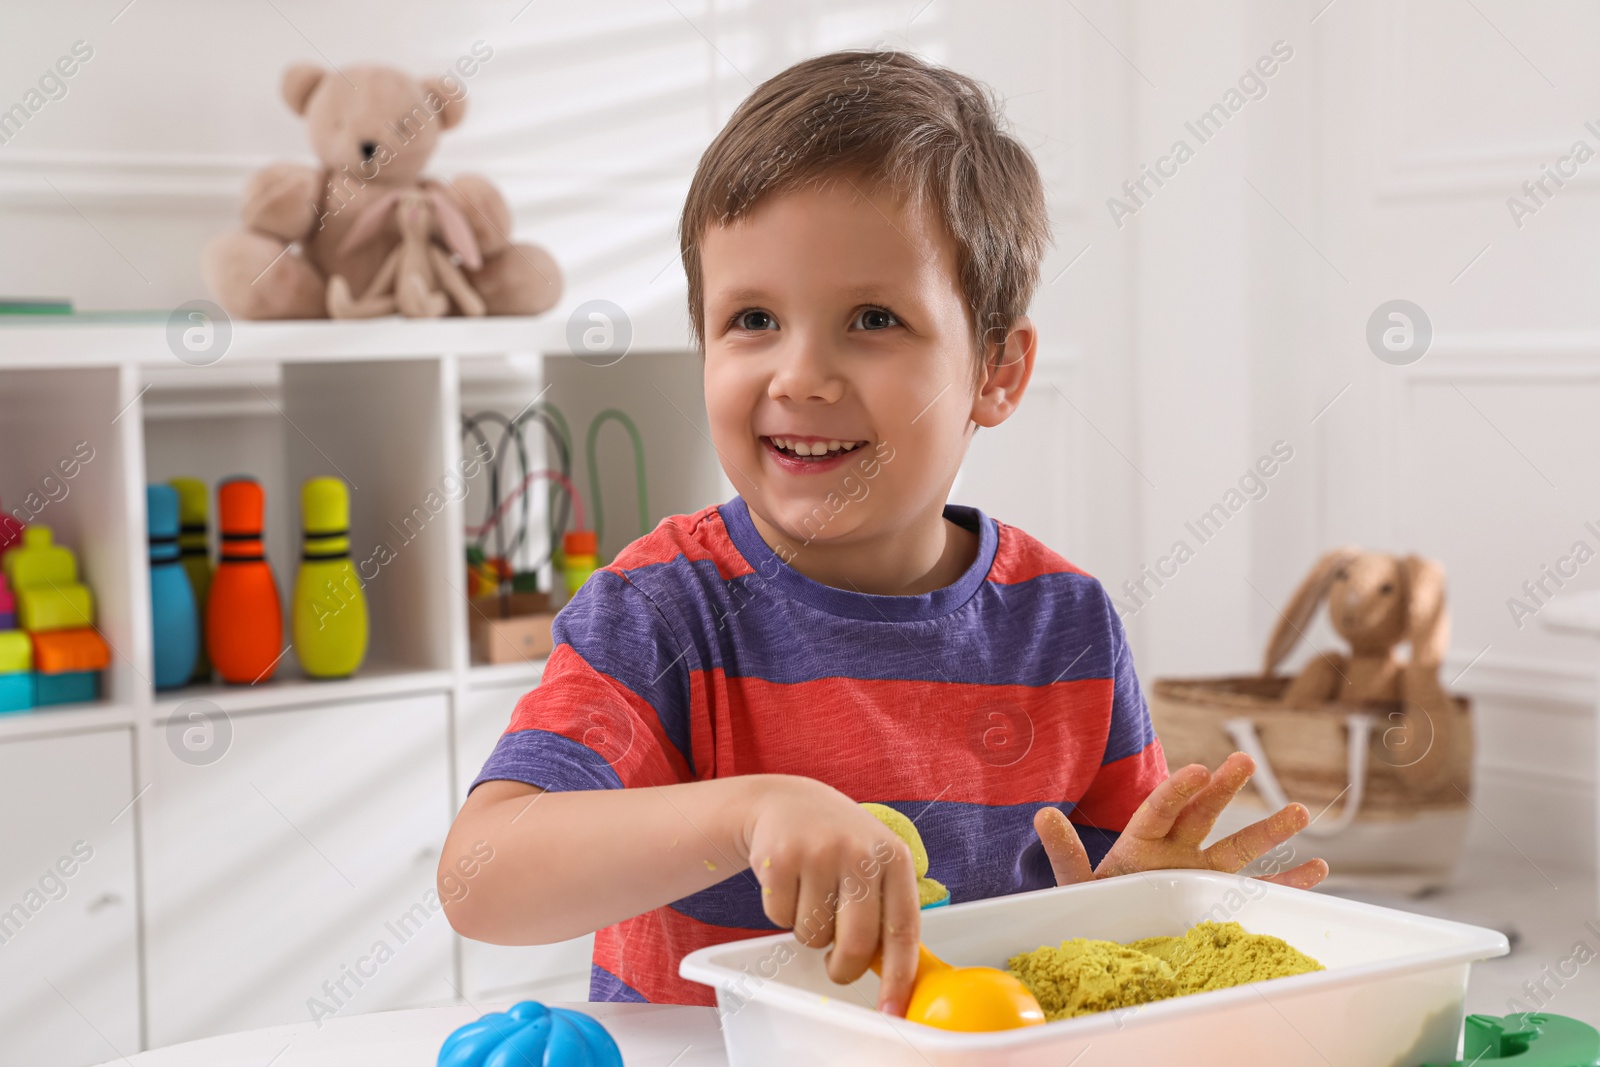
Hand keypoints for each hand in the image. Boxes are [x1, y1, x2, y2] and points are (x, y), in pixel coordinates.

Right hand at [741, 776, 921, 1014]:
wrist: (787, 802)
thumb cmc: (838, 843)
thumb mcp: (873, 863)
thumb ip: (886, 910)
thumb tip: (899, 977)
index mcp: (893, 858)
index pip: (903, 930)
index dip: (899, 977)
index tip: (893, 1009)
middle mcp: (860, 853)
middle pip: (856, 944)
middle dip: (844, 968)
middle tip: (838, 966)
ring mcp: (818, 853)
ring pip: (813, 936)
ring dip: (809, 931)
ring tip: (811, 896)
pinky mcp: (779, 857)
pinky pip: (780, 919)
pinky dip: (782, 913)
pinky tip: (789, 884)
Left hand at [1034, 752, 1328, 888]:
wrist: (1110, 933)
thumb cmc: (1094, 904)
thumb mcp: (1077, 884)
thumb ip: (1065, 853)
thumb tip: (1041, 814)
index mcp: (1141, 841)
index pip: (1161, 808)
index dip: (1177, 790)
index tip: (1196, 768)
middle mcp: (1176, 849)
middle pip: (1203, 814)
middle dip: (1224, 788)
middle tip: (1244, 760)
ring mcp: (1201, 871)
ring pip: (1239, 846)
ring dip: (1268, 830)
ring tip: (1300, 811)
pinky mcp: (1218, 897)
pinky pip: (1259, 887)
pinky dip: (1287, 880)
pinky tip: (1318, 869)